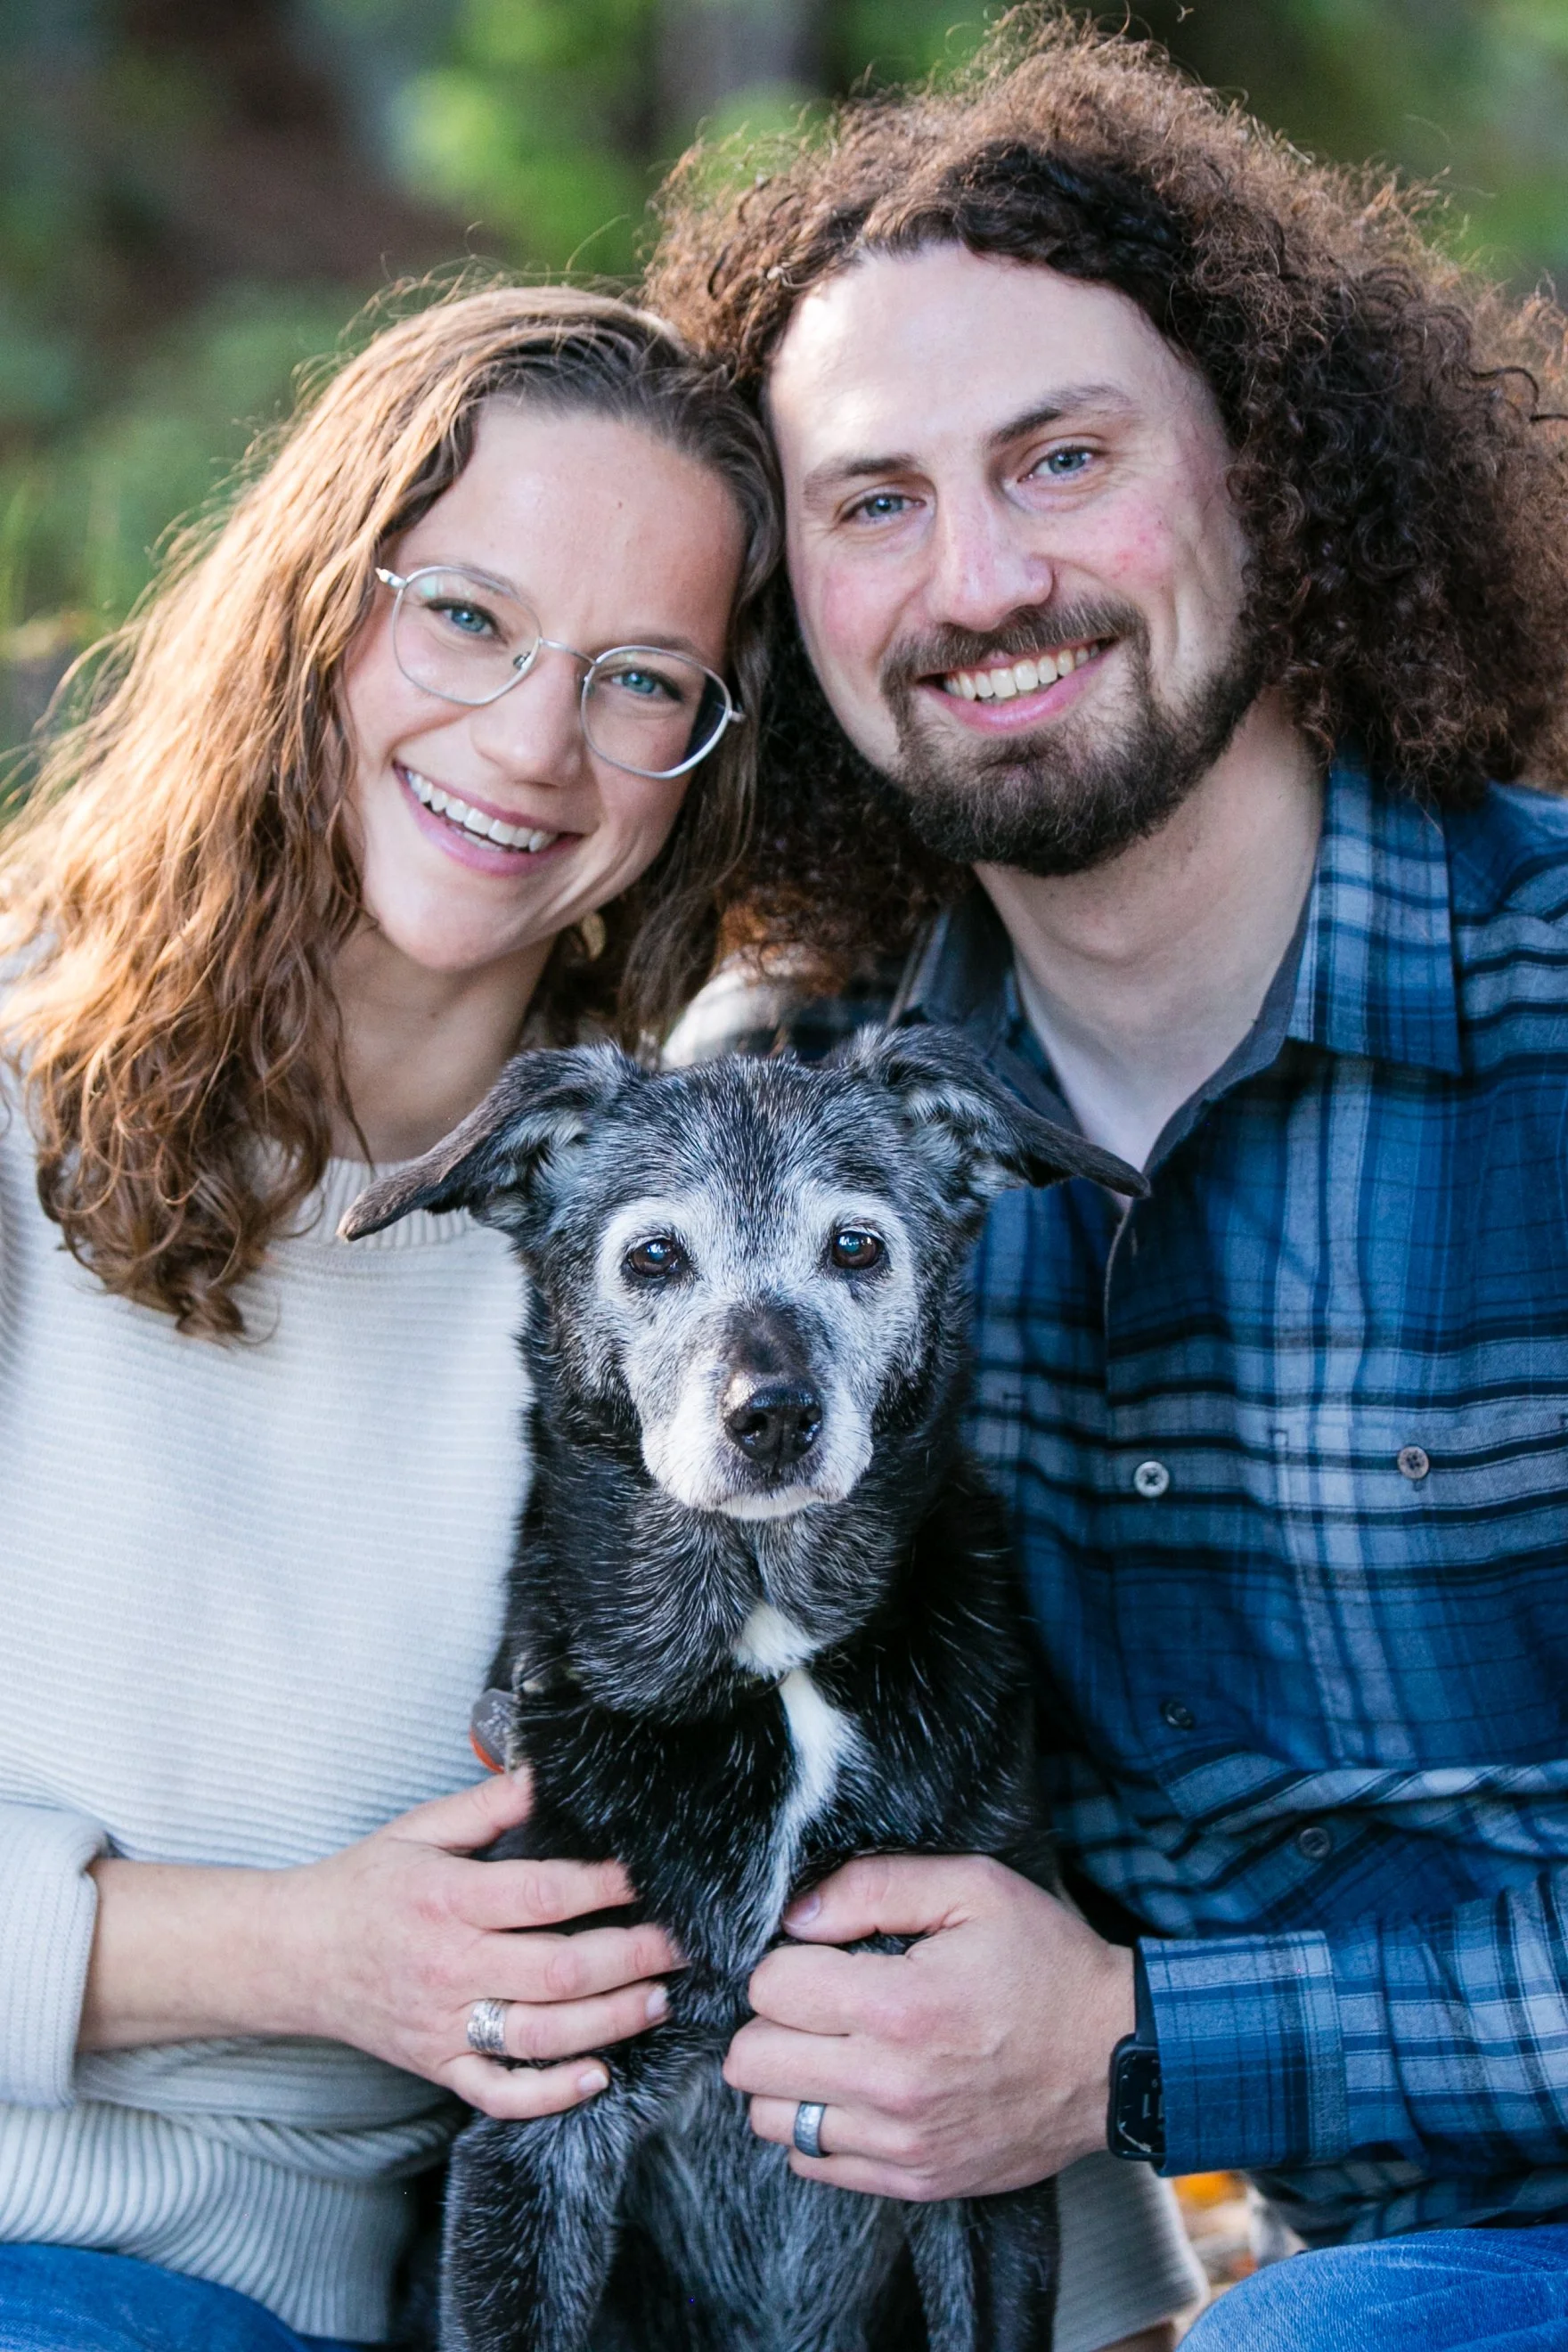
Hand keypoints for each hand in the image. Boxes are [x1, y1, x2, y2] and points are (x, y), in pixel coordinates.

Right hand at [84, 1772, 679, 2124]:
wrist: (292, 1955)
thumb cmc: (364, 1884)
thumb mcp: (419, 1828)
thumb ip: (489, 1803)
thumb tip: (547, 1771)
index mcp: (449, 1900)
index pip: (545, 1896)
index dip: (606, 1886)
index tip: (651, 1875)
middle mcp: (450, 1967)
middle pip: (559, 1971)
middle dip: (633, 1956)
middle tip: (683, 1943)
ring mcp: (444, 2024)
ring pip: (542, 2035)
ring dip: (611, 2021)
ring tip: (659, 1999)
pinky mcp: (438, 2065)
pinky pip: (499, 2092)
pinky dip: (550, 2092)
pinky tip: (597, 2075)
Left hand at [725, 1854, 1132, 2199]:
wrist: (1117, 2057)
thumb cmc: (1045, 1963)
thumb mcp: (973, 1889)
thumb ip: (874, 1886)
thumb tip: (795, 1915)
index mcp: (901, 2006)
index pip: (770, 1988)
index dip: (786, 1961)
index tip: (822, 1956)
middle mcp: (891, 2086)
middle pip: (751, 2061)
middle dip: (772, 2020)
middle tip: (817, 2002)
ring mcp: (901, 2145)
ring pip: (770, 2119)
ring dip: (787, 2078)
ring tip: (831, 2046)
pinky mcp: (914, 2181)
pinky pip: (812, 2163)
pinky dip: (816, 2125)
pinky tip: (854, 2089)